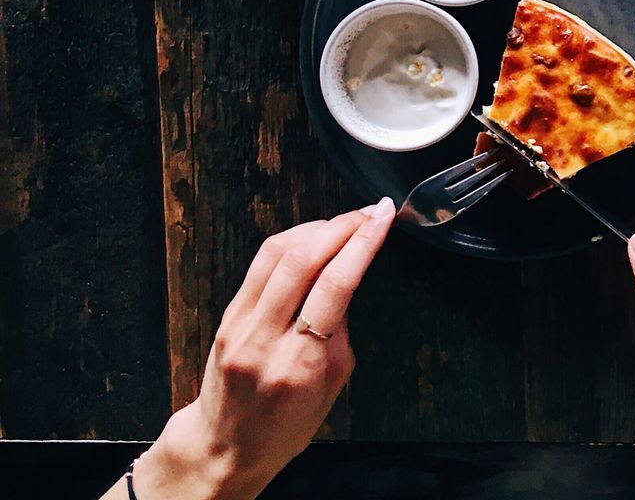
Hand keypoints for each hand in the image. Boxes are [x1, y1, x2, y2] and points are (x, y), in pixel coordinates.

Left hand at [134, 200, 394, 499]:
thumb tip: (347, 277)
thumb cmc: (283, 428)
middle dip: (342, 225)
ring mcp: (239, 324)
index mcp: (298, 365)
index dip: (363, 242)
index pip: (335, 285)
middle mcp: (263, 339)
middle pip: (303, 259)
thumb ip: (341, 331)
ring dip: (316, 226)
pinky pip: (260, 262)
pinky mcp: (227, 314)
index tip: (382, 218)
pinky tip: (311, 238)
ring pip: (277, 251)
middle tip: (368, 213)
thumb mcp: (332, 387)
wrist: (225, 448)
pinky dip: (291, 240)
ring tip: (343, 223)